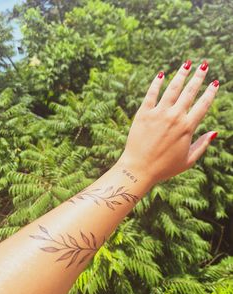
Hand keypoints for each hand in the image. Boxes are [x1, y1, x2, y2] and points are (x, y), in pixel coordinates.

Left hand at [118, 60, 218, 184]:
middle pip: (189, 92)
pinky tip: (161, 74)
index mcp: (187, 128)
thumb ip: (203, 145)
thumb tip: (215, 132)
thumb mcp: (188, 160)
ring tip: (186, 64)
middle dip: (198, 77)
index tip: (215, 82)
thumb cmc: (164, 168)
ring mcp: (158, 113)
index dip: (210, 92)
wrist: (139, 169)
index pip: (203, 105)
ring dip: (180, 74)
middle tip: (203, 65)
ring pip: (172, 88)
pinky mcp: (143, 113)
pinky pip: (151, 94)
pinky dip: (156, 83)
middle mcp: (174, 117)